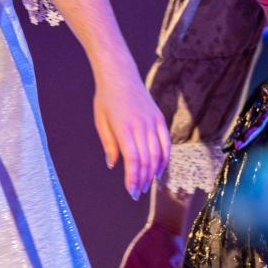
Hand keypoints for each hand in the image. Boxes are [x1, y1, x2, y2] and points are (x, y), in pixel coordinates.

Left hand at [93, 72, 169, 199]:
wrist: (120, 75)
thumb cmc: (106, 99)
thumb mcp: (101, 122)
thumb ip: (109, 145)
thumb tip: (113, 165)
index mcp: (124, 128)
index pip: (133, 160)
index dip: (133, 179)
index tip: (131, 191)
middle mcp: (141, 126)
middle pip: (146, 160)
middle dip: (142, 180)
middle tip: (137, 193)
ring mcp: (152, 122)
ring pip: (157, 153)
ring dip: (153, 172)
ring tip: (146, 183)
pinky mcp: (159, 118)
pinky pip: (166, 142)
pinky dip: (164, 157)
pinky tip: (159, 168)